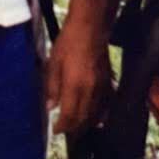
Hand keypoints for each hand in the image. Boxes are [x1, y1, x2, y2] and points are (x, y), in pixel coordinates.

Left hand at [44, 14, 110, 134]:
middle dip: (74, 128)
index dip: (62, 127)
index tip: (56, 130)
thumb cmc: (68, 42)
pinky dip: (102, 113)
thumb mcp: (53, 62)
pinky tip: (99, 118)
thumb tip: (50, 107)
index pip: (69, 115)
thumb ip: (52, 87)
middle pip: (84, 118)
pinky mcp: (108, 80)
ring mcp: (101, 86)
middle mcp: (90, 90)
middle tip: (65, 131)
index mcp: (74, 85)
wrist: (90, 26)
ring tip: (78, 128)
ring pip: (96, 113)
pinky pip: (107, 103)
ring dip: (87, 123)